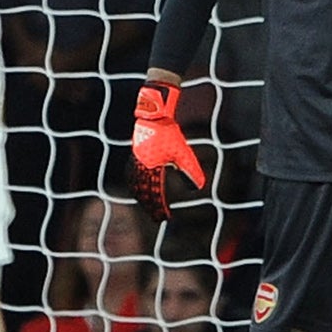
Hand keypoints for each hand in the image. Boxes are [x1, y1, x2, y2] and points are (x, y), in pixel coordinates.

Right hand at [130, 82, 204, 221]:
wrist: (153, 113)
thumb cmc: (168, 131)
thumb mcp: (181, 152)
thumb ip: (189, 170)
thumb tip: (198, 186)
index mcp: (150, 168)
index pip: (155, 194)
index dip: (160, 208)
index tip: (165, 218)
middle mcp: (140, 167)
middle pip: (144, 193)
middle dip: (151, 207)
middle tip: (157, 217)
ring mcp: (135, 161)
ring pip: (136, 186)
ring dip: (143, 198)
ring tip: (149, 207)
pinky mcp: (134, 156)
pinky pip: (132, 176)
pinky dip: (136, 187)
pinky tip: (139, 190)